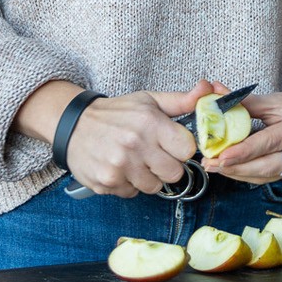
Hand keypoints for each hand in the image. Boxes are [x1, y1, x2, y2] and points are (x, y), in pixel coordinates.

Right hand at [64, 79, 226, 197]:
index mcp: (150, 123)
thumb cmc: (116, 113)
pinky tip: (119, 168)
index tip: (171, 145)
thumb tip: (207, 88)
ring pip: (154, 187)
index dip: (181, 149)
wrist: (73, 124)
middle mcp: (135, 145)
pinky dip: (128, 184)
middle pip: (174, 174)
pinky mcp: (107, 182)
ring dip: (147, 177)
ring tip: (134, 160)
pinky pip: (131, 193)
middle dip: (166, 166)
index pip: (187, 150)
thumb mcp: (148, 100)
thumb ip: (181, 100)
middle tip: (152, 154)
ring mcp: (120, 166)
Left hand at [203, 82, 281, 184]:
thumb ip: (248, 103)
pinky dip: (249, 174)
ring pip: (267, 175)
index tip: (221, 156)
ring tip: (216, 167)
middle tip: (211, 164)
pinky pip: (270, 177)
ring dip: (239, 173)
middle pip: (268, 165)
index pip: (270, 142)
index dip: (245, 151)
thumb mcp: (280, 99)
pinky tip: (233, 169)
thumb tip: (218, 98)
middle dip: (237, 168)